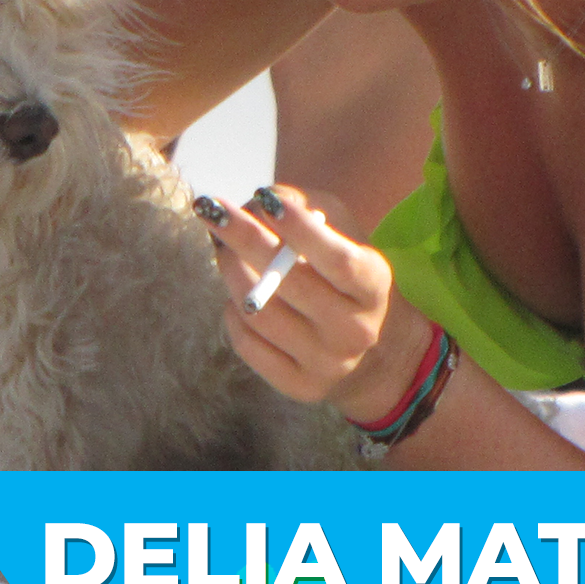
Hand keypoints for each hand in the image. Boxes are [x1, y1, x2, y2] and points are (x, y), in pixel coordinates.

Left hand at [194, 184, 433, 417]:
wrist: (375, 350)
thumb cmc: (347, 272)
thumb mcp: (343, 232)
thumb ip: (305, 206)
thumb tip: (255, 203)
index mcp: (374, 285)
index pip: (335, 258)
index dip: (298, 227)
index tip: (261, 196)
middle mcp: (354, 330)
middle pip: (289, 284)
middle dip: (243, 238)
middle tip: (209, 208)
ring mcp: (326, 364)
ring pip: (259, 313)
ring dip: (231, 271)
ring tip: (223, 248)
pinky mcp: (299, 387)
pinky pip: (248, 344)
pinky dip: (233, 312)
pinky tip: (238, 294)